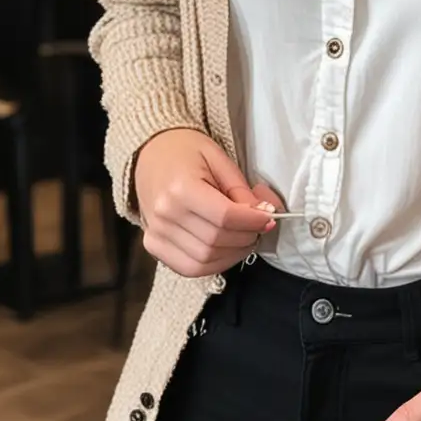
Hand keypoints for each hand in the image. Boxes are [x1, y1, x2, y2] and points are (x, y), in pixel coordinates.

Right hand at [132, 127, 285, 278]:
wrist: (151, 154)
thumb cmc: (186, 152)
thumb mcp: (218, 159)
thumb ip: (241, 190)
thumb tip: (265, 213)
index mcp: (180, 187)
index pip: (225, 217)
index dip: (253, 221)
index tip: (270, 217)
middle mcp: (164, 214)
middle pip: (216, 241)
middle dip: (247, 237)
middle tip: (260, 227)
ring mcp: (156, 233)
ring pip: (205, 260)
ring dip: (233, 254)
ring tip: (245, 237)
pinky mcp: (153, 245)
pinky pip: (188, 268)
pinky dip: (213, 264)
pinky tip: (226, 249)